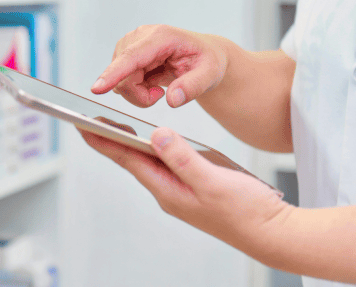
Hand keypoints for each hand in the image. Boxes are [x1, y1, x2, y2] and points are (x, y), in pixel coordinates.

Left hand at [78, 126, 292, 254]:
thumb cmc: (247, 212)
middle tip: (88, 121)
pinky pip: (165, 165)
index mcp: (168, 190)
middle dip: (110, 140)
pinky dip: (153, 150)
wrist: (273, 233)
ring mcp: (180, 191)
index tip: (82, 125)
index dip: (104, 140)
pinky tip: (154, 143)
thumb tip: (157, 135)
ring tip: (112, 127)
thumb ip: (183, 157)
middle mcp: (169, 191)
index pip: (128, 159)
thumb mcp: (213, 181)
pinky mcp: (193, 189)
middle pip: (132, 161)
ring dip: (129, 144)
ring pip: (148, 163)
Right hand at [91, 25, 228, 107]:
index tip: (97, 88)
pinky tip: (150, 83)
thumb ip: (193, 87)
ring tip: (159, 87)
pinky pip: (120, 81)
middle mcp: (140, 36)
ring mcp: (130, 44)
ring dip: (137, 93)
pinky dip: (135, 90)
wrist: (203, 55)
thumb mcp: (210, 74)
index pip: (132, 57)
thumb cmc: (207, 61)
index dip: (113, 73)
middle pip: (124, 75)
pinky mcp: (125, 54)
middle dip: (139, 95)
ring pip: (119, 80)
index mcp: (161, 36)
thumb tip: (172, 100)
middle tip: (161, 96)